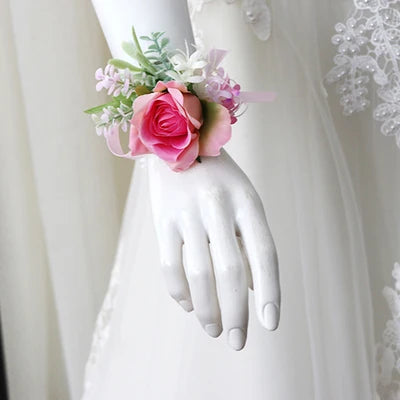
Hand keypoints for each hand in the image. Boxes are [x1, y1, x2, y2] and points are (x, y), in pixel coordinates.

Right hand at [148, 149, 279, 349]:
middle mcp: (218, 206)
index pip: (264, 253)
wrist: (178, 145)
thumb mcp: (244, 200)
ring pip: (198, 274)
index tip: (270, 325)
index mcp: (247, 202)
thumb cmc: (220, 181)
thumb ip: (249, 242)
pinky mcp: (162, 219)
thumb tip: (252, 291)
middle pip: (230, 270)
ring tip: (214, 330)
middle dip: (236, 313)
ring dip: (207, 310)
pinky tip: (189, 306)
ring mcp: (187, 212)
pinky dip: (179, 293)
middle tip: (237, 341)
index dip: (269, 291)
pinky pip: (169, 265)